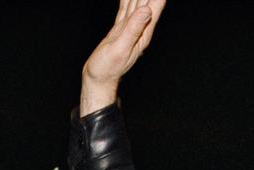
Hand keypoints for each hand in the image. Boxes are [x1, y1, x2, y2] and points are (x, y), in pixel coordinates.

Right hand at [81, 0, 166, 115]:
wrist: (97, 78)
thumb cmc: (107, 69)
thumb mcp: (120, 49)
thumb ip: (133, 29)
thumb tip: (146, 10)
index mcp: (143, 32)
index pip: (155, 4)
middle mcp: (140, 27)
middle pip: (148, 0)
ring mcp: (131, 27)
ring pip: (138, 0)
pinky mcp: (121, 28)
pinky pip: (126, 7)